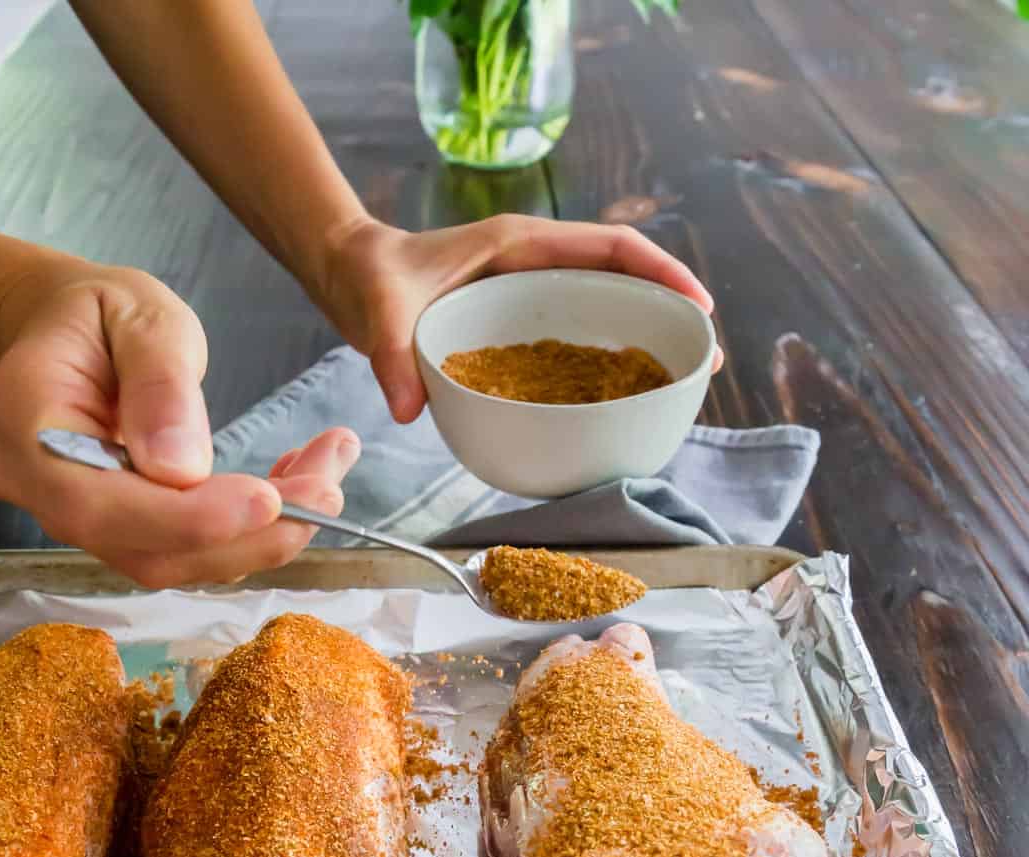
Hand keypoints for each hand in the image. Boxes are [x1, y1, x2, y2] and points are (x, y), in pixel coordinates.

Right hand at [0, 262, 357, 586]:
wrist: (67, 334)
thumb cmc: (99, 314)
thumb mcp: (139, 314)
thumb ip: (159, 383)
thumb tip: (181, 468)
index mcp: (26, 426)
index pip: (100, 502)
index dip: (188, 518)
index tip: (268, 501)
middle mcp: (39, 491)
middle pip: (144, 548)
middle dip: (246, 534)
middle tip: (326, 491)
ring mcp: (77, 522)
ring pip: (173, 560)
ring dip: (259, 536)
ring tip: (324, 480)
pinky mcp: (120, 535)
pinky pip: (184, 551)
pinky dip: (247, 532)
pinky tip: (294, 489)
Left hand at [321, 215, 720, 423]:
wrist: (350, 273)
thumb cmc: (371, 276)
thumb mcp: (378, 309)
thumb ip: (391, 355)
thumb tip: (409, 409)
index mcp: (521, 246)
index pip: (610, 248)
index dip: (660, 272)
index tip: (698, 304)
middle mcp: (536, 267)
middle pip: (624, 280)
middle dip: (671, 312)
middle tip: (707, 359)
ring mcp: (530, 295)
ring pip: (604, 311)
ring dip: (644, 343)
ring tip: (679, 386)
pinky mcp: (519, 324)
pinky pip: (573, 340)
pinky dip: (602, 366)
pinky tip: (617, 403)